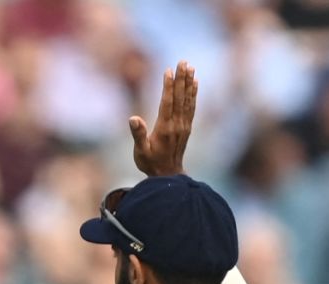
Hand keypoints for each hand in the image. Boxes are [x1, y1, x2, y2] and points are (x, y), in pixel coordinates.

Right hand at [130, 59, 196, 176]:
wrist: (168, 176)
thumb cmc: (150, 163)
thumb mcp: (140, 151)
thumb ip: (138, 135)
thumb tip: (133, 118)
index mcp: (164, 128)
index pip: (167, 102)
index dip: (168, 86)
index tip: (168, 71)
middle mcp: (177, 124)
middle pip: (180, 97)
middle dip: (181, 78)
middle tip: (183, 62)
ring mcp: (184, 125)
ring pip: (187, 100)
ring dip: (189, 82)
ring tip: (190, 67)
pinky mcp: (187, 127)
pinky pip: (192, 107)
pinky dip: (194, 93)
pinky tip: (195, 83)